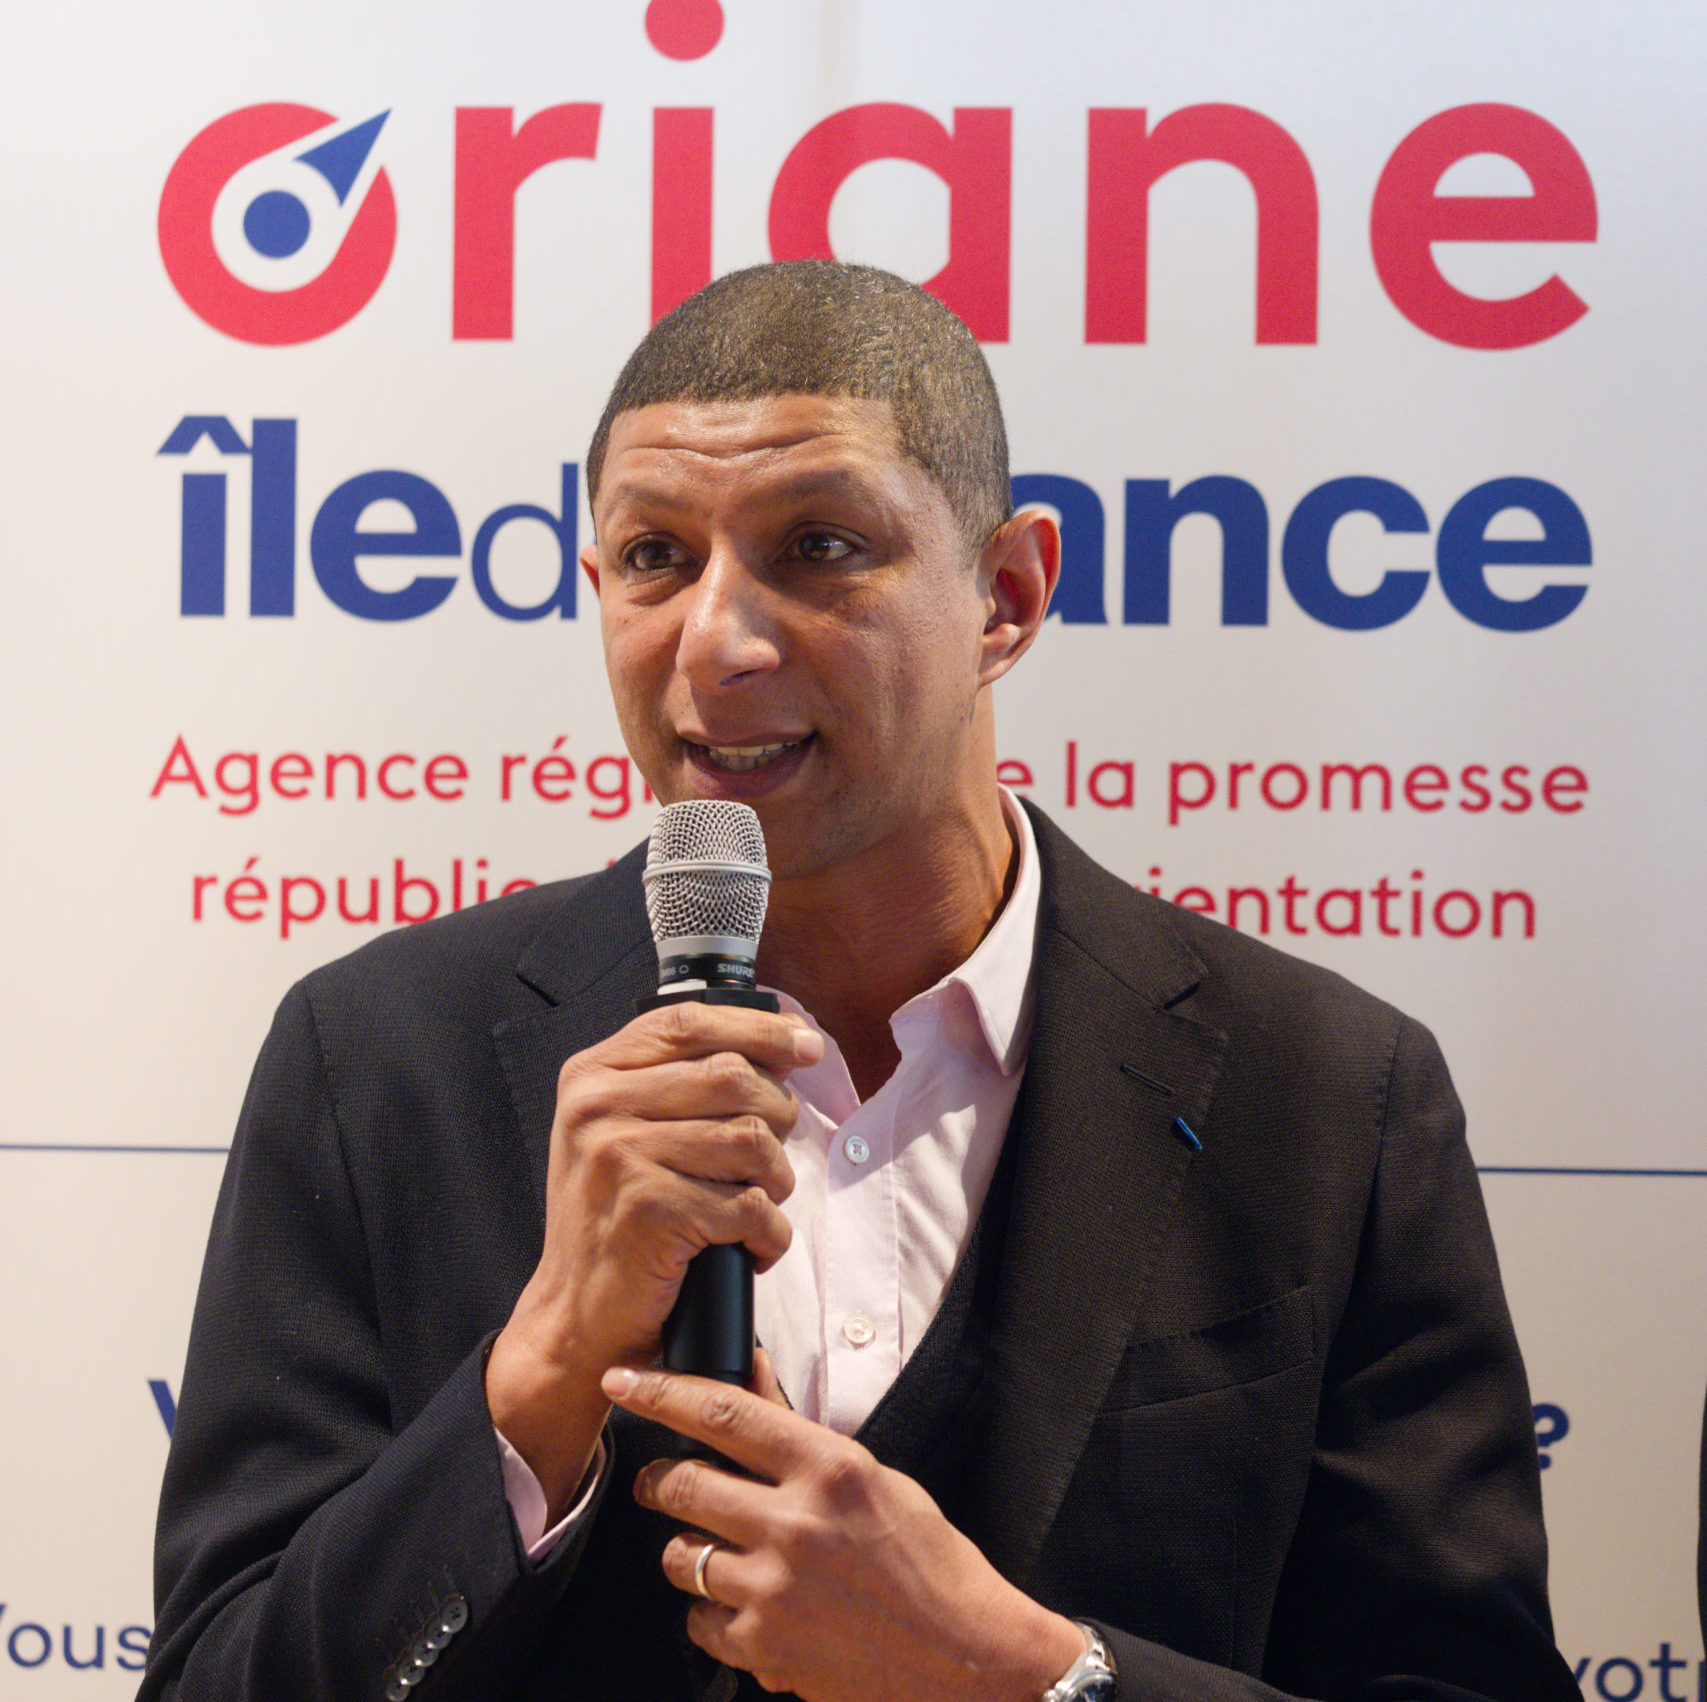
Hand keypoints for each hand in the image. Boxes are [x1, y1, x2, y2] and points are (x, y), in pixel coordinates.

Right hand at [486, 1002, 821, 1515]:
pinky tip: (753, 1249)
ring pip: (750, 1138)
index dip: (760, 1028)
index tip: (808, 1046)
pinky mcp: (652, 1208)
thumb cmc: (616, 1218)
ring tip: (761, 1205)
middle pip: (732, 1075)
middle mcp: (598, 1105)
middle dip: (776, 1114)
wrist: (575, 1314)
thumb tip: (785, 1042)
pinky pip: (750, 1206)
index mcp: (593, 1074)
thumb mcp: (622, 1130)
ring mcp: (620, 1154)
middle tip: (771, 1158)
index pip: (689, 1021)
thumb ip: (678, 1080)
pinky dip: (769, 1234)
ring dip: (776, 1180)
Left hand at [605, 1364, 1084, 1701]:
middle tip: (662, 1482)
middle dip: (658, 1479)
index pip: (722, 1412)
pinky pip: (699, 1620)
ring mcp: (775, 1589)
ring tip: (721, 1553)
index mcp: (828, 1466)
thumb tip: (748, 1385)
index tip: (623, 1381)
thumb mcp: (874, 1478)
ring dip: (688, 1550)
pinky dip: (713, 1613)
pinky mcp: (763, 1649)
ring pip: (680, 1554)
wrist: (967, 1657)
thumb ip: (802, 1441)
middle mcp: (795, 1522)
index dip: (661, 1392)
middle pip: (681, 1482)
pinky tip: (751, 1609)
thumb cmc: (929, 1562)